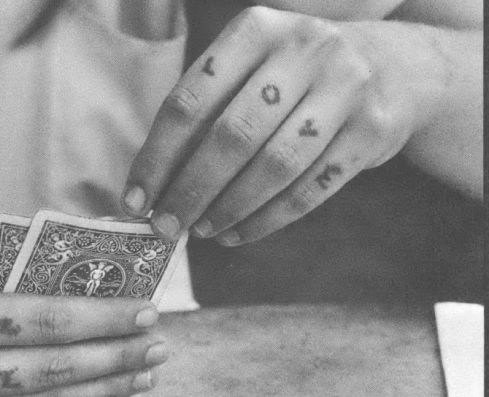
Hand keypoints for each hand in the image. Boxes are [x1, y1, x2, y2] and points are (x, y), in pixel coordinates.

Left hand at [122, 6, 446, 244]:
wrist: (395, 65)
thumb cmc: (296, 75)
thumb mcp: (252, 67)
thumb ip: (206, 112)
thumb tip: (153, 185)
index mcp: (256, 29)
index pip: (190, 101)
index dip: (157, 157)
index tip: (135, 200)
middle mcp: (304, 49)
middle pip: (232, 136)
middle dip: (190, 191)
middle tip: (165, 226)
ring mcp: (346, 87)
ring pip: (274, 165)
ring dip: (229, 208)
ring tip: (202, 231)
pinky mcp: (374, 129)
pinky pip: (311, 188)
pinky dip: (268, 219)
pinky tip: (239, 233)